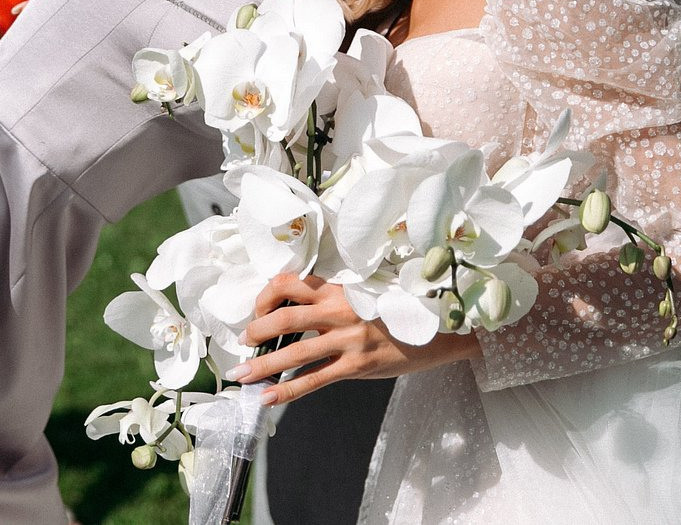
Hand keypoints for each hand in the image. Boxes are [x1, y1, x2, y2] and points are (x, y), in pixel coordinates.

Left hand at [228, 274, 478, 406]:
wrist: (440, 330)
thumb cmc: (398, 312)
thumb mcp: (365, 295)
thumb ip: (335, 300)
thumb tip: (299, 310)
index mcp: (340, 288)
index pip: (291, 283)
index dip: (266, 295)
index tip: (258, 308)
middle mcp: (340, 310)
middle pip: (284, 315)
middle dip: (255, 329)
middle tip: (242, 341)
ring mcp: (347, 340)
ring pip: (294, 351)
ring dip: (262, 363)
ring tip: (240, 373)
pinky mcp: (356, 366)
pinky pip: (314, 379)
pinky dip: (287, 389)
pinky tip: (268, 397)